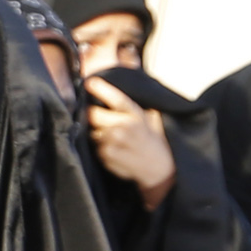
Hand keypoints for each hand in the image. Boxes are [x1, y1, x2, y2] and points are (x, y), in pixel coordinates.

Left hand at [84, 76, 178, 205]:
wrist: (160, 167)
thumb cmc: (152, 140)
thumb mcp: (149, 118)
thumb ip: (133, 106)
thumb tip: (116, 89)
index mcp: (136, 114)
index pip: (117, 98)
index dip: (102, 89)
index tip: (90, 82)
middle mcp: (126, 126)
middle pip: (93, 115)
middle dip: (93, 116)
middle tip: (101, 121)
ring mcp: (116, 142)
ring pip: (93, 132)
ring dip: (98, 135)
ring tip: (115, 140)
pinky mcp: (109, 156)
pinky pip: (96, 148)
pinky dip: (101, 149)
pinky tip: (116, 151)